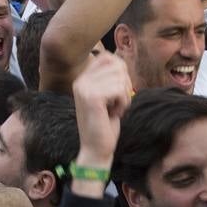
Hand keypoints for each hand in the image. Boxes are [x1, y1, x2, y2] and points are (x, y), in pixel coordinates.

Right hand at [71, 53, 132, 168]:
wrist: (95, 149)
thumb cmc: (105, 124)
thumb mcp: (108, 96)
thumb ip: (112, 78)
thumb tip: (122, 61)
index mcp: (82, 78)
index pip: (108, 57)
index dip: (121, 72)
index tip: (117, 92)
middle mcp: (80, 81)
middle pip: (117, 66)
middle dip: (125, 85)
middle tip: (117, 103)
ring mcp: (84, 88)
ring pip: (120, 78)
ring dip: (124, 96)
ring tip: (114, 109)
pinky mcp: (92, 98)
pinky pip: (119, 89)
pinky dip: (123, 103)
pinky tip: (114, 114)